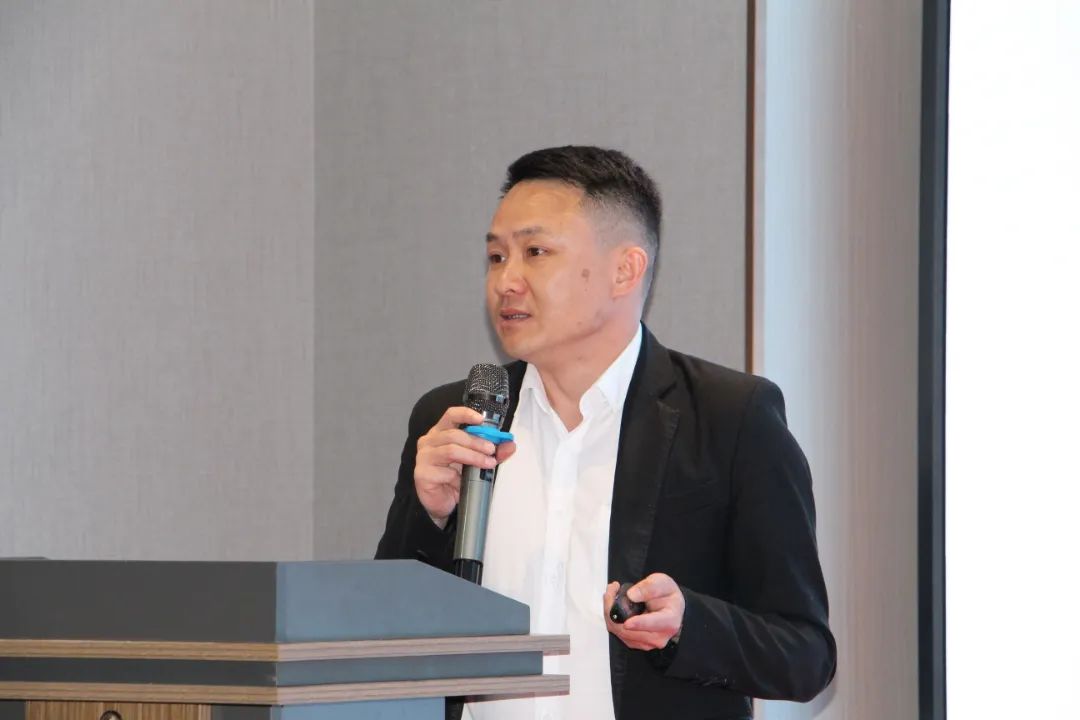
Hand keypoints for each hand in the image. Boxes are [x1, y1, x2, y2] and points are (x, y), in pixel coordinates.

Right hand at [414, 406, 516, 527]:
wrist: (444, 504)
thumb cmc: (456, 478)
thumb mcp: (477, 462)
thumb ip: (492, 452)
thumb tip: (510, 445)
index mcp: (441, 432)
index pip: (450, 415)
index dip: (465, 414)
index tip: (481, 420)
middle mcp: (429, 441)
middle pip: (454, 434)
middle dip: (477, 442)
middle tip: (492, 450)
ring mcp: (424, 457)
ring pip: (451, 450)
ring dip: (473, 456)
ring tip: (487, 463)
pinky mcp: (422, 473)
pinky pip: (444, 471)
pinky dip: (457, 477)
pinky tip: (462, 482)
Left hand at [603, 573, 684, 650]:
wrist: (668, 605)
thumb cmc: (667, 595)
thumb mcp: (662, 583)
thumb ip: (649, 587)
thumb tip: (632, 595)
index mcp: (670, 621)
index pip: (653, 624)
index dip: (639, 624)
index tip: (628, 623)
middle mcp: (658, 637)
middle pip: (629, 630)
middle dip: (614, 608)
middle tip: (612, 589)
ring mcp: (646, 642)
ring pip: (619, 630)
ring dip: (610, 612)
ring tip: (612, 593)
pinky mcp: (635, 642)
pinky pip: (617, 631)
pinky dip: (612, 618)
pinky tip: (614, 604)